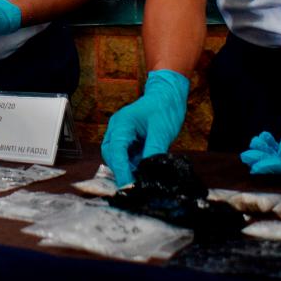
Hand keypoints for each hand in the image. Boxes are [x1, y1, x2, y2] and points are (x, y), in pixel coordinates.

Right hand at [101, 69, 189, 185]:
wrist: (169, 94)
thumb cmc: (165, 107)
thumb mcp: (162, 130)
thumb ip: (154, 150)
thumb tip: (149, 172)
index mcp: (122, 123)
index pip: (116, 150)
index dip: (121, 170)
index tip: (129, 186)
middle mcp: (117, 130)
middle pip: (112, 155)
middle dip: (122, 171)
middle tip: (136, 186)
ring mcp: (122, 135)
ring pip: (117, 158)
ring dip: (127, 169)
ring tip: (142, 180)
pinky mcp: (129, 141)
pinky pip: (126, 156)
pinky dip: (133, 166)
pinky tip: (144, 172)